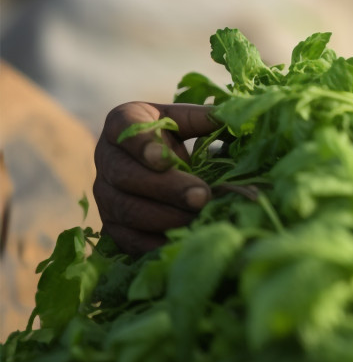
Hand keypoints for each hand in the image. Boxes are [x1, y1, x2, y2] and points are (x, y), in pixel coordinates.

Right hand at [93, 102, 218, 254]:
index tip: (166, 159)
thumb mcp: (187, 119)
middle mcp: (106, 158)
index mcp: (123, 123)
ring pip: (125, 209)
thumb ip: (207, 118)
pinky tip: (180, 241)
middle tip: (202, 196)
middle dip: (166, 189)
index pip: (124, 129)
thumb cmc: (175, 136)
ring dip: (164, 217)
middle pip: (125, 175)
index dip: (142, 145)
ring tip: (198, 218)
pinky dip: (153, 243)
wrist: (156, 164)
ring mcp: (105, 194)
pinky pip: (126, 239)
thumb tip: (239, 119)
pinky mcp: (112, 225)